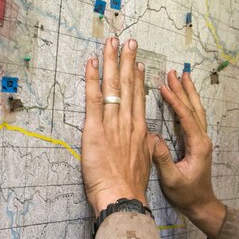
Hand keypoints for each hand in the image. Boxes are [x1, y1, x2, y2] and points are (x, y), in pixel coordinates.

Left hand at [81, 37, 151, 215]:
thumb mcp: (144, 164)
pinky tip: (92, 62)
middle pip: (127, 85)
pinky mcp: (95, 129)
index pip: (138, 98)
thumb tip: (146, 141)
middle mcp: (128, 122)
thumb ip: (144, 149)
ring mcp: (112, 123)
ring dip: (111, 61)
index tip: (138, 63)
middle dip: (127, 60)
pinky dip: (92, 79)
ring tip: (112, 42)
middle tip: (128, 41)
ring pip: (112, 86)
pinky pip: (93, 99)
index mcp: (139, 131)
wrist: (122, 197)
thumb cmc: (130, 188)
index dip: (137, 78)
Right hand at [151, 69, 225, 236]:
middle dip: (184, 89)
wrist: (201, 205)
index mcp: (198, 145)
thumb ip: (163, 158)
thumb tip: (153, 137)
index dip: (175, 100)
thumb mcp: (172, 179)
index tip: (164, 86)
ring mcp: (201, 141)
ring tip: (181, 77)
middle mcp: (203, 139)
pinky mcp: (196, 144)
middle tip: (175, 72)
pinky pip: (192, 118)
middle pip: (194, 108)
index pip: (186, 116)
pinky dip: (186, 105)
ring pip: (195, 111)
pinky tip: (181, 98)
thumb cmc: (187, 195)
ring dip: (188, 93)